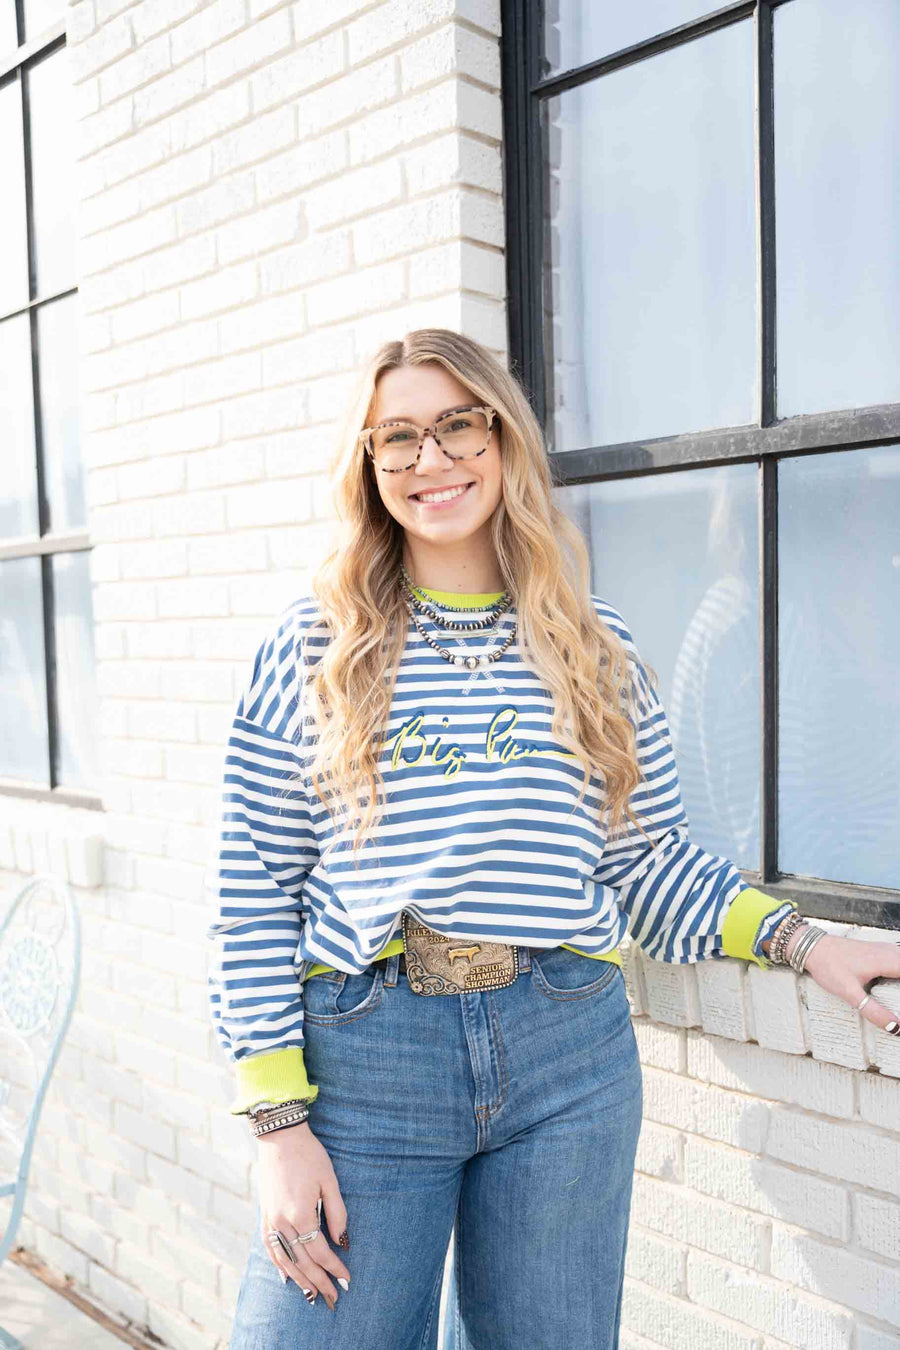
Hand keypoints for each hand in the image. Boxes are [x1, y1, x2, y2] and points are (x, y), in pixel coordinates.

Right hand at [257, 1121, 350, 1309]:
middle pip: (303, 1261)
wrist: (280, 1137)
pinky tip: (286, 1277)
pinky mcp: (264, 1215)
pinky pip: (270, 1248)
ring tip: (313, 1295)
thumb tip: (343, 1242)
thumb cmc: (309, 1155)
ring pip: (285, 1260)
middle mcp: (282, 1222)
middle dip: (319, 1282)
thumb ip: (337, 1213)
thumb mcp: (329, 1181)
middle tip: (333, 1299)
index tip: (346, 1281)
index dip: (334, 1267)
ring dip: (300, 1280)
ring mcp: (270, 1220)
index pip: (320, 1251)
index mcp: (301, 1214)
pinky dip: (279, 1266)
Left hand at [793, 929, 899, 1035]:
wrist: (813, 947)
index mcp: (887, 961)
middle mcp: (891, 952)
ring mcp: (887, 950)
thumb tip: (897, 1029)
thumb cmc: (829, 966)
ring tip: (898, 1004)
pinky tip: (896, 987)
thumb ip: (874, 1011)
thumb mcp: (850, 993)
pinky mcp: (883, 952)